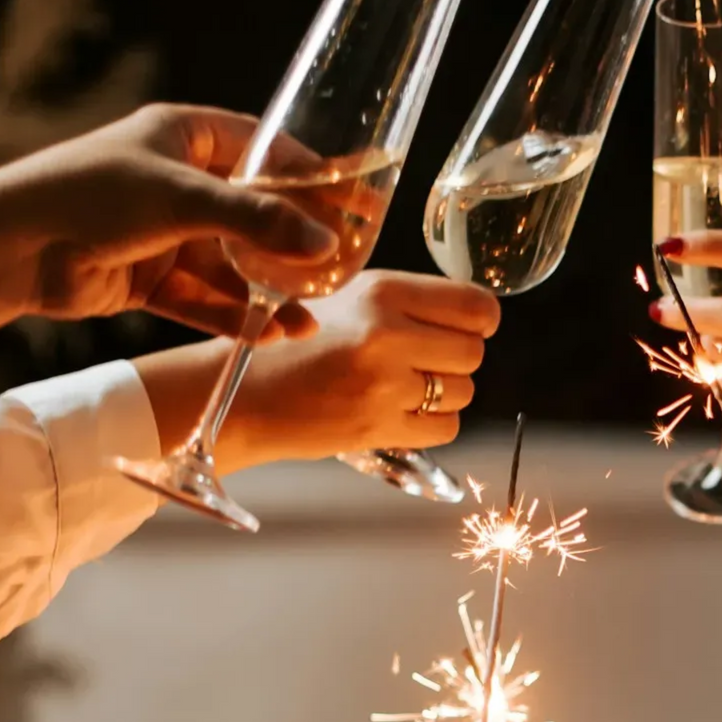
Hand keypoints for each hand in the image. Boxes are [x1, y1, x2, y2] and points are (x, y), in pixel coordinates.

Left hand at [0, 103, 340, 339]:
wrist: (12, 248)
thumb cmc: (92, 196)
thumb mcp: (184, 198)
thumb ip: (257, 221)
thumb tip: (326, 244)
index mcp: (187, 136)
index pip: (268, 150)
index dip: (315, 177)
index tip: (359, 202)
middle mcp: (179, 181)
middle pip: (255, 214)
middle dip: (296, 247)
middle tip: (343, 269)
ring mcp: (164, 232)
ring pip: (232, 265)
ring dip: (267, 293)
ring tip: (308, 321)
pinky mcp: (148, 278)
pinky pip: (203, 298)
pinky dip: (232, 316)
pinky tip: (266, 333)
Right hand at [134, 271, 501, 471]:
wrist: (242, 393)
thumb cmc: (292, 341)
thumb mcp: (344, 297)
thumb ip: (404, 301)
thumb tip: (473, 315)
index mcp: (382, 293)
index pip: (478, 307)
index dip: (478, 321)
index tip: (462, 327)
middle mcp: (386, 335)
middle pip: (473, 352)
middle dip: (456, 358)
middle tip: (424, 360)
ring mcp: (384, 386)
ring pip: (462, 392)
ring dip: (444, 392)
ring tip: (404, 385)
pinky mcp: (378, 428)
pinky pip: (445, 428)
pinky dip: (432, 423)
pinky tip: (399, 410)